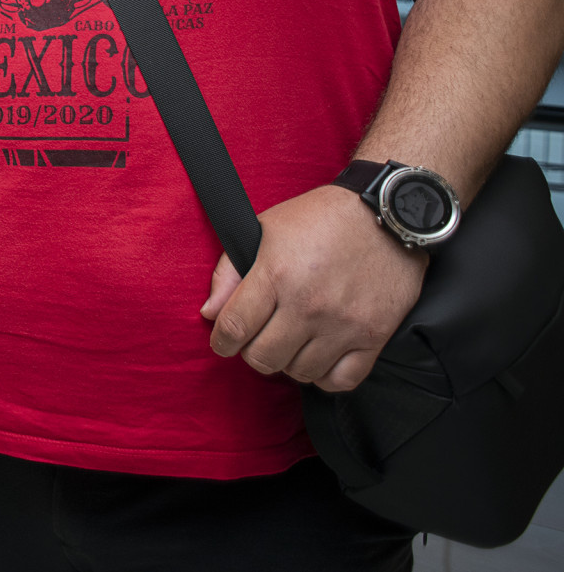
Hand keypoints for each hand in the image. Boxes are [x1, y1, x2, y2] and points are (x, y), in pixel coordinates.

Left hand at [202, 183, 426, 391]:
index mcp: (276, 274)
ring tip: (290, 342)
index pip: (234, 327)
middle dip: (252, 352)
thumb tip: (210, 312)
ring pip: (300, 372)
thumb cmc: (321, 219)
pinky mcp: (374, 336)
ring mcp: (343, 324)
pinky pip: (341, 381)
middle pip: (263, 357)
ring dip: (288, 362)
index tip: (223, 342)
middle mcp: (308, 304)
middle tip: (258, 338)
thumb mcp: (264, 230)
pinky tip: (318, 356)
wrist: (387, 216)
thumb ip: (230, 271)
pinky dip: (325, 376)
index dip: (221, 341)